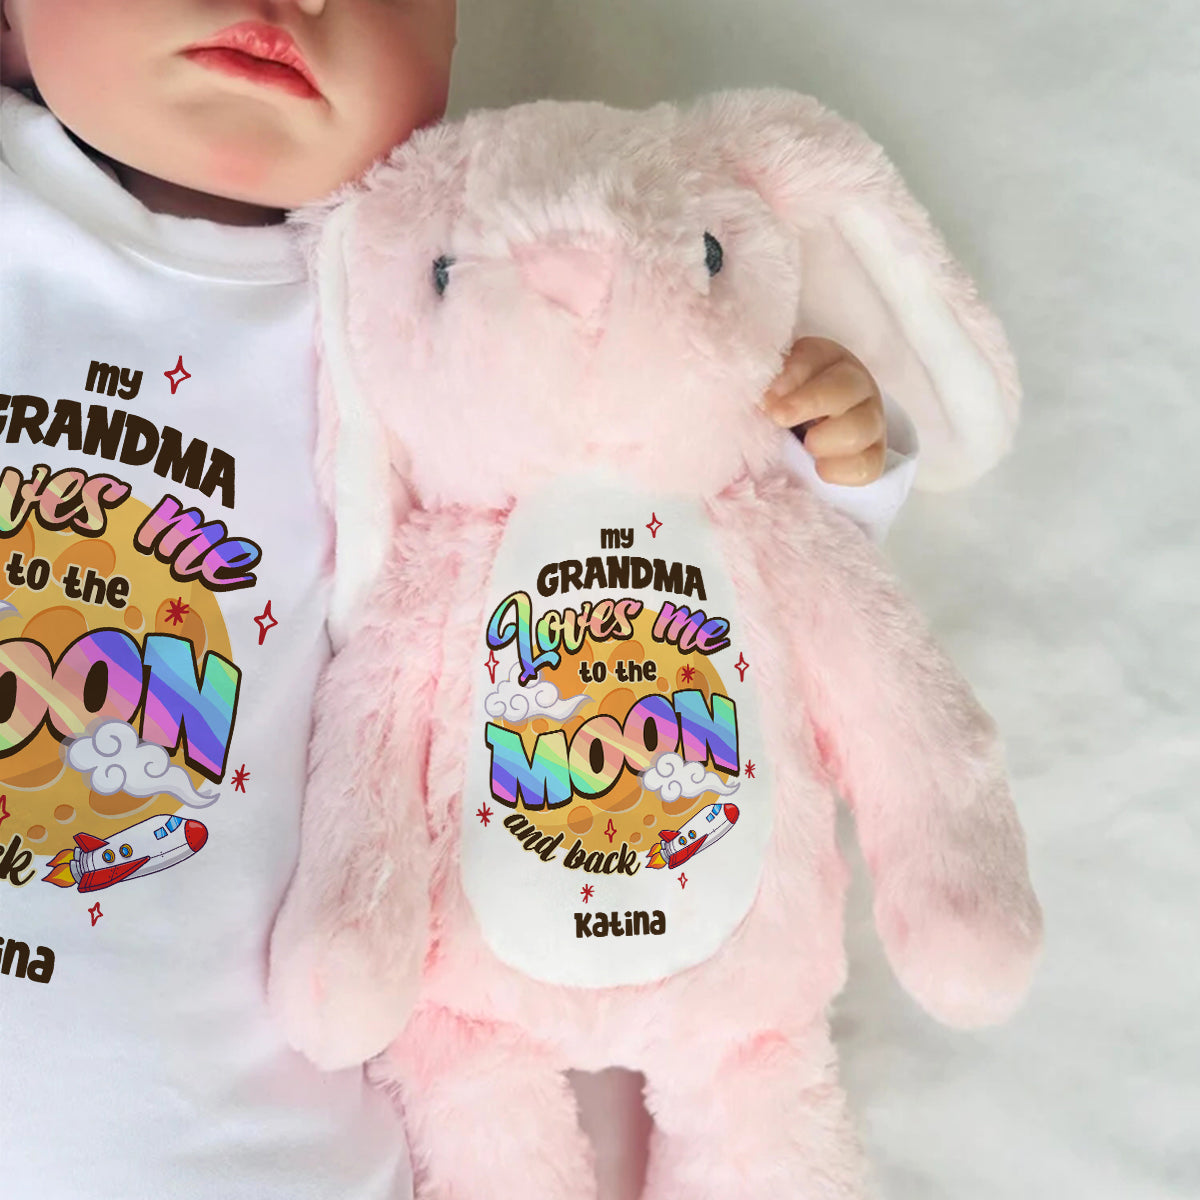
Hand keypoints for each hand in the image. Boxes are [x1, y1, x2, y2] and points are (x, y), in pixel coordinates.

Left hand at [764, 337, 886, 484]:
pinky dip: (840, 471)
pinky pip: (866, 466)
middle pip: (845, 387)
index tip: (766, 398)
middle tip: (779, 418)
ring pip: (861, 428)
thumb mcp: (772, 388)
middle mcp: (854, 385)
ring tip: (805, 447)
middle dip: (809, 403)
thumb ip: (765, 389)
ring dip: (825, 441)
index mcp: (825, 360)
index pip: (813, 359)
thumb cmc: (783, 407)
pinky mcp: (873, 455)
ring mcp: (869, 420)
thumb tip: (762, 402)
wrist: (808, 434)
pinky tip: (819, 468)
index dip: (790, 377)